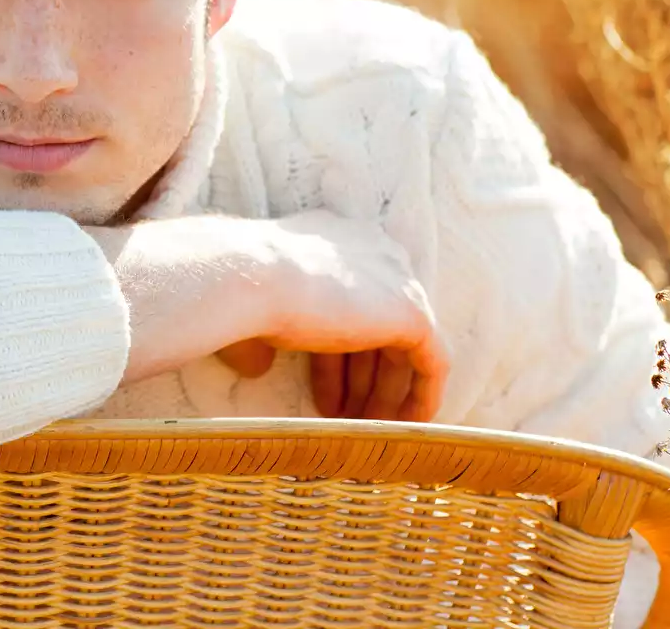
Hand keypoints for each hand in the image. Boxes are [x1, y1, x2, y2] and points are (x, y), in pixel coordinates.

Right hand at [254, 210, 446, 421]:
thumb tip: (257, 365)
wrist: (247, 278)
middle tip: (347, 417)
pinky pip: (432, 361)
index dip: (335, 358)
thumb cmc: (237, 290)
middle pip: (377, 325)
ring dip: (385, 393)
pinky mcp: (413, 311)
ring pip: (403, 347)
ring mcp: (398, 279)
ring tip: (365, 431)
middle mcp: (373, 250)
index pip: (346, 303)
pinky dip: (421, 395)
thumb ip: (266, 335)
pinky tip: (403, 427)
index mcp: (337, 239)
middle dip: (362, 377)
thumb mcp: (252, 310)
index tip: (324, 396)